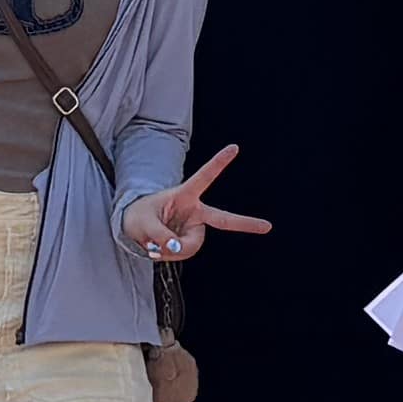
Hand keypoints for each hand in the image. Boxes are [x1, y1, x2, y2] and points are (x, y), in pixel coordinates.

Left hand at [117, 141, 270, 267]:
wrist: (134, 228)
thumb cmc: (137, 216)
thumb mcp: (140, 223)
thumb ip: (158, 235)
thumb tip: (178, 248)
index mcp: (184, 195)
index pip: (204, 177)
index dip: (218, 162)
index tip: (235, 147)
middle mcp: (194, 211)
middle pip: (223, 218)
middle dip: (246, 223)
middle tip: (268, 227)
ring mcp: (193, 227)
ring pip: (190, 246)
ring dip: (171, 249)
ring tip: (154, 243)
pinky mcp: (189, 241)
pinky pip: (183, 253)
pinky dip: (169, 254)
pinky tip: (159, 248)